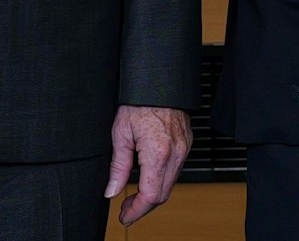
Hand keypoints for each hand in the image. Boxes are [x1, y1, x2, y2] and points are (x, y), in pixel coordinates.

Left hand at [106, 104, 192, 225]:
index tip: (124, 216)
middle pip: (163, 195)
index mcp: (158, 153)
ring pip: (170, 184)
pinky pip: (175, 171)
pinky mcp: (186, 144)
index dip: (136, 211)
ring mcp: (184, 149)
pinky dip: (162, 181)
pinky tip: (148, 178)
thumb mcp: (120, 134)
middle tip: (125, 209)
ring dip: (152, 195)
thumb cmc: (139, 102)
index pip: (150, 195)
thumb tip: (112, 191)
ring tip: (133, 196)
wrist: (159, 83)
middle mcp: (176, 153)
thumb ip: (118, 166)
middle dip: (143, 207)